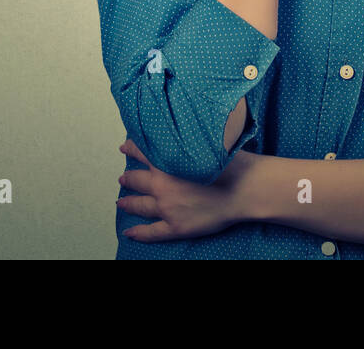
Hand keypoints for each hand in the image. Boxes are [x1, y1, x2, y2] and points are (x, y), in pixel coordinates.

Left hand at [117, 138, 254, 241]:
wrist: (242, 188)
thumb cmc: (229, 163)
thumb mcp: (203, 142)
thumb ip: (185, 141)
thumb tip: (179, 131)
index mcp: (167, 163)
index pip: (142, 152)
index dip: (131, 149)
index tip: (124, 147)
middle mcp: (161, 185)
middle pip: (137, 181)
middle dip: (128, 179)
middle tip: (122, 178)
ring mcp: (166, 208)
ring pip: (141, 205)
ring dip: (129, 203)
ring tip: (121, 202)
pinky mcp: (175, 227)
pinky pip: (152, 232)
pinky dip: (139, 233)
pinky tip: (129, 233)